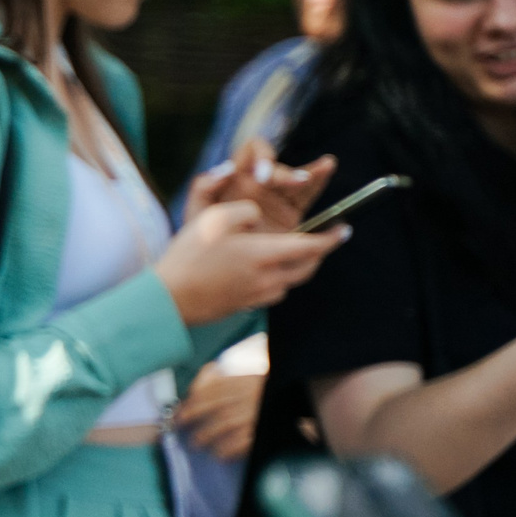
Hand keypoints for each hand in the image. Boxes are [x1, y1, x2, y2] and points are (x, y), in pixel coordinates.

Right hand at [156, 200, 346, 325]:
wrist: (170, 300)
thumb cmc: (190, 256)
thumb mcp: (214, 217)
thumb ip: (244, 211)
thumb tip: (257, 216)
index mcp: (266, 254)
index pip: (312, 247)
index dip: (331, 238)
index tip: (345, 229)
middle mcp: (270, 278)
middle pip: (307, 267)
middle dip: (318, 254)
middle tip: (321, 241)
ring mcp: (258, 295)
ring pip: (290, 280)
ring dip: (295, 266)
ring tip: (286, 253)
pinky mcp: (246, 305)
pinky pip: (272, 290)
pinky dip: (276, 278)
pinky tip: (258, 270)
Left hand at [175, 369, 263, 460]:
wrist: (299, 399)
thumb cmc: (266, 391)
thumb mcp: (247, 378)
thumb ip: (223, 380)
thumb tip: (196, 385)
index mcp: (243, 383)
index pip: (211, 391)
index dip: (191, 402)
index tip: (178, 412)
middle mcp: (248, 398)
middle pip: (214, 407)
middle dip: (193, 416)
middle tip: (179, 426)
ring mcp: (256, 415)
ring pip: (225, 425)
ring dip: (206, 435)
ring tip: (196, 443)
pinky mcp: (263, 433)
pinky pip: (242, 443)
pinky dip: (227, 450)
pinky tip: (219, 455)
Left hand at [184, 140, 339, 232]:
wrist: (214, 266)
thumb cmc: (200, 235)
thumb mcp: (196, 211)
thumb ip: (204, 187)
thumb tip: (229, 168)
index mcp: (236, 176)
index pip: (253, 151)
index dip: (262, 157)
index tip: (262, 176)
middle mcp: (258, 183)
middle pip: (279, 167)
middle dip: (286, 174)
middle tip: (295, 182)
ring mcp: (276, 198)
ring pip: (298, 179)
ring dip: (312, 172)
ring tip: (327, 164)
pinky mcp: (289, 214)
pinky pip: (306, 196)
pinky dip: (318, 183)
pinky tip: (327, 171)